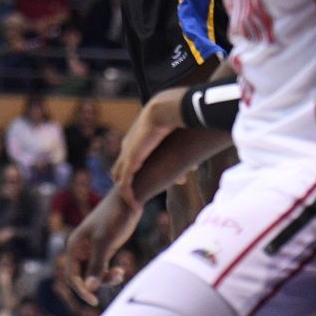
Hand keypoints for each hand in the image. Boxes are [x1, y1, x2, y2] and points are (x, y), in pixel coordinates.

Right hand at [65, 191, 140, 305]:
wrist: (128, 200)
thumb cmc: (113, 218)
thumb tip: (89, 288)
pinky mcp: (104, 249)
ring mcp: (93, 250)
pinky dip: (111, 273)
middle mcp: (81, 249)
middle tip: (116, 277)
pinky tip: (121, 271)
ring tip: (121, 273)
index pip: (72, 276)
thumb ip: (96, 266)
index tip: (94, 301)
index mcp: (74, 246)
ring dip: (106, 278)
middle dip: (98, 282)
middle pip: (83, 277)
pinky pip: (103, 268)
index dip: (81, 290)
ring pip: (94, 274)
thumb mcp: (104, 243)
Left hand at [110, 88, 185, 204]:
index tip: (152, 184)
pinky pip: (125, 184)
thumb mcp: (176, 137)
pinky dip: (128, 196)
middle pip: (122, 171)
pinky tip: (136, 206)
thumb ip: (181, 147)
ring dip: (128, 194)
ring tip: (138, 206)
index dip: (140, 173)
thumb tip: (194, 158)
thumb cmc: (173, 118)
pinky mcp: (130, 161)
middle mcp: (128, 147)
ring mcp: (127, 154)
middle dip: (132, 185)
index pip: (132, 160)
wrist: (164, 109)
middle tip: (144, 197)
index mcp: (136, 139)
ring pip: (120, 179)